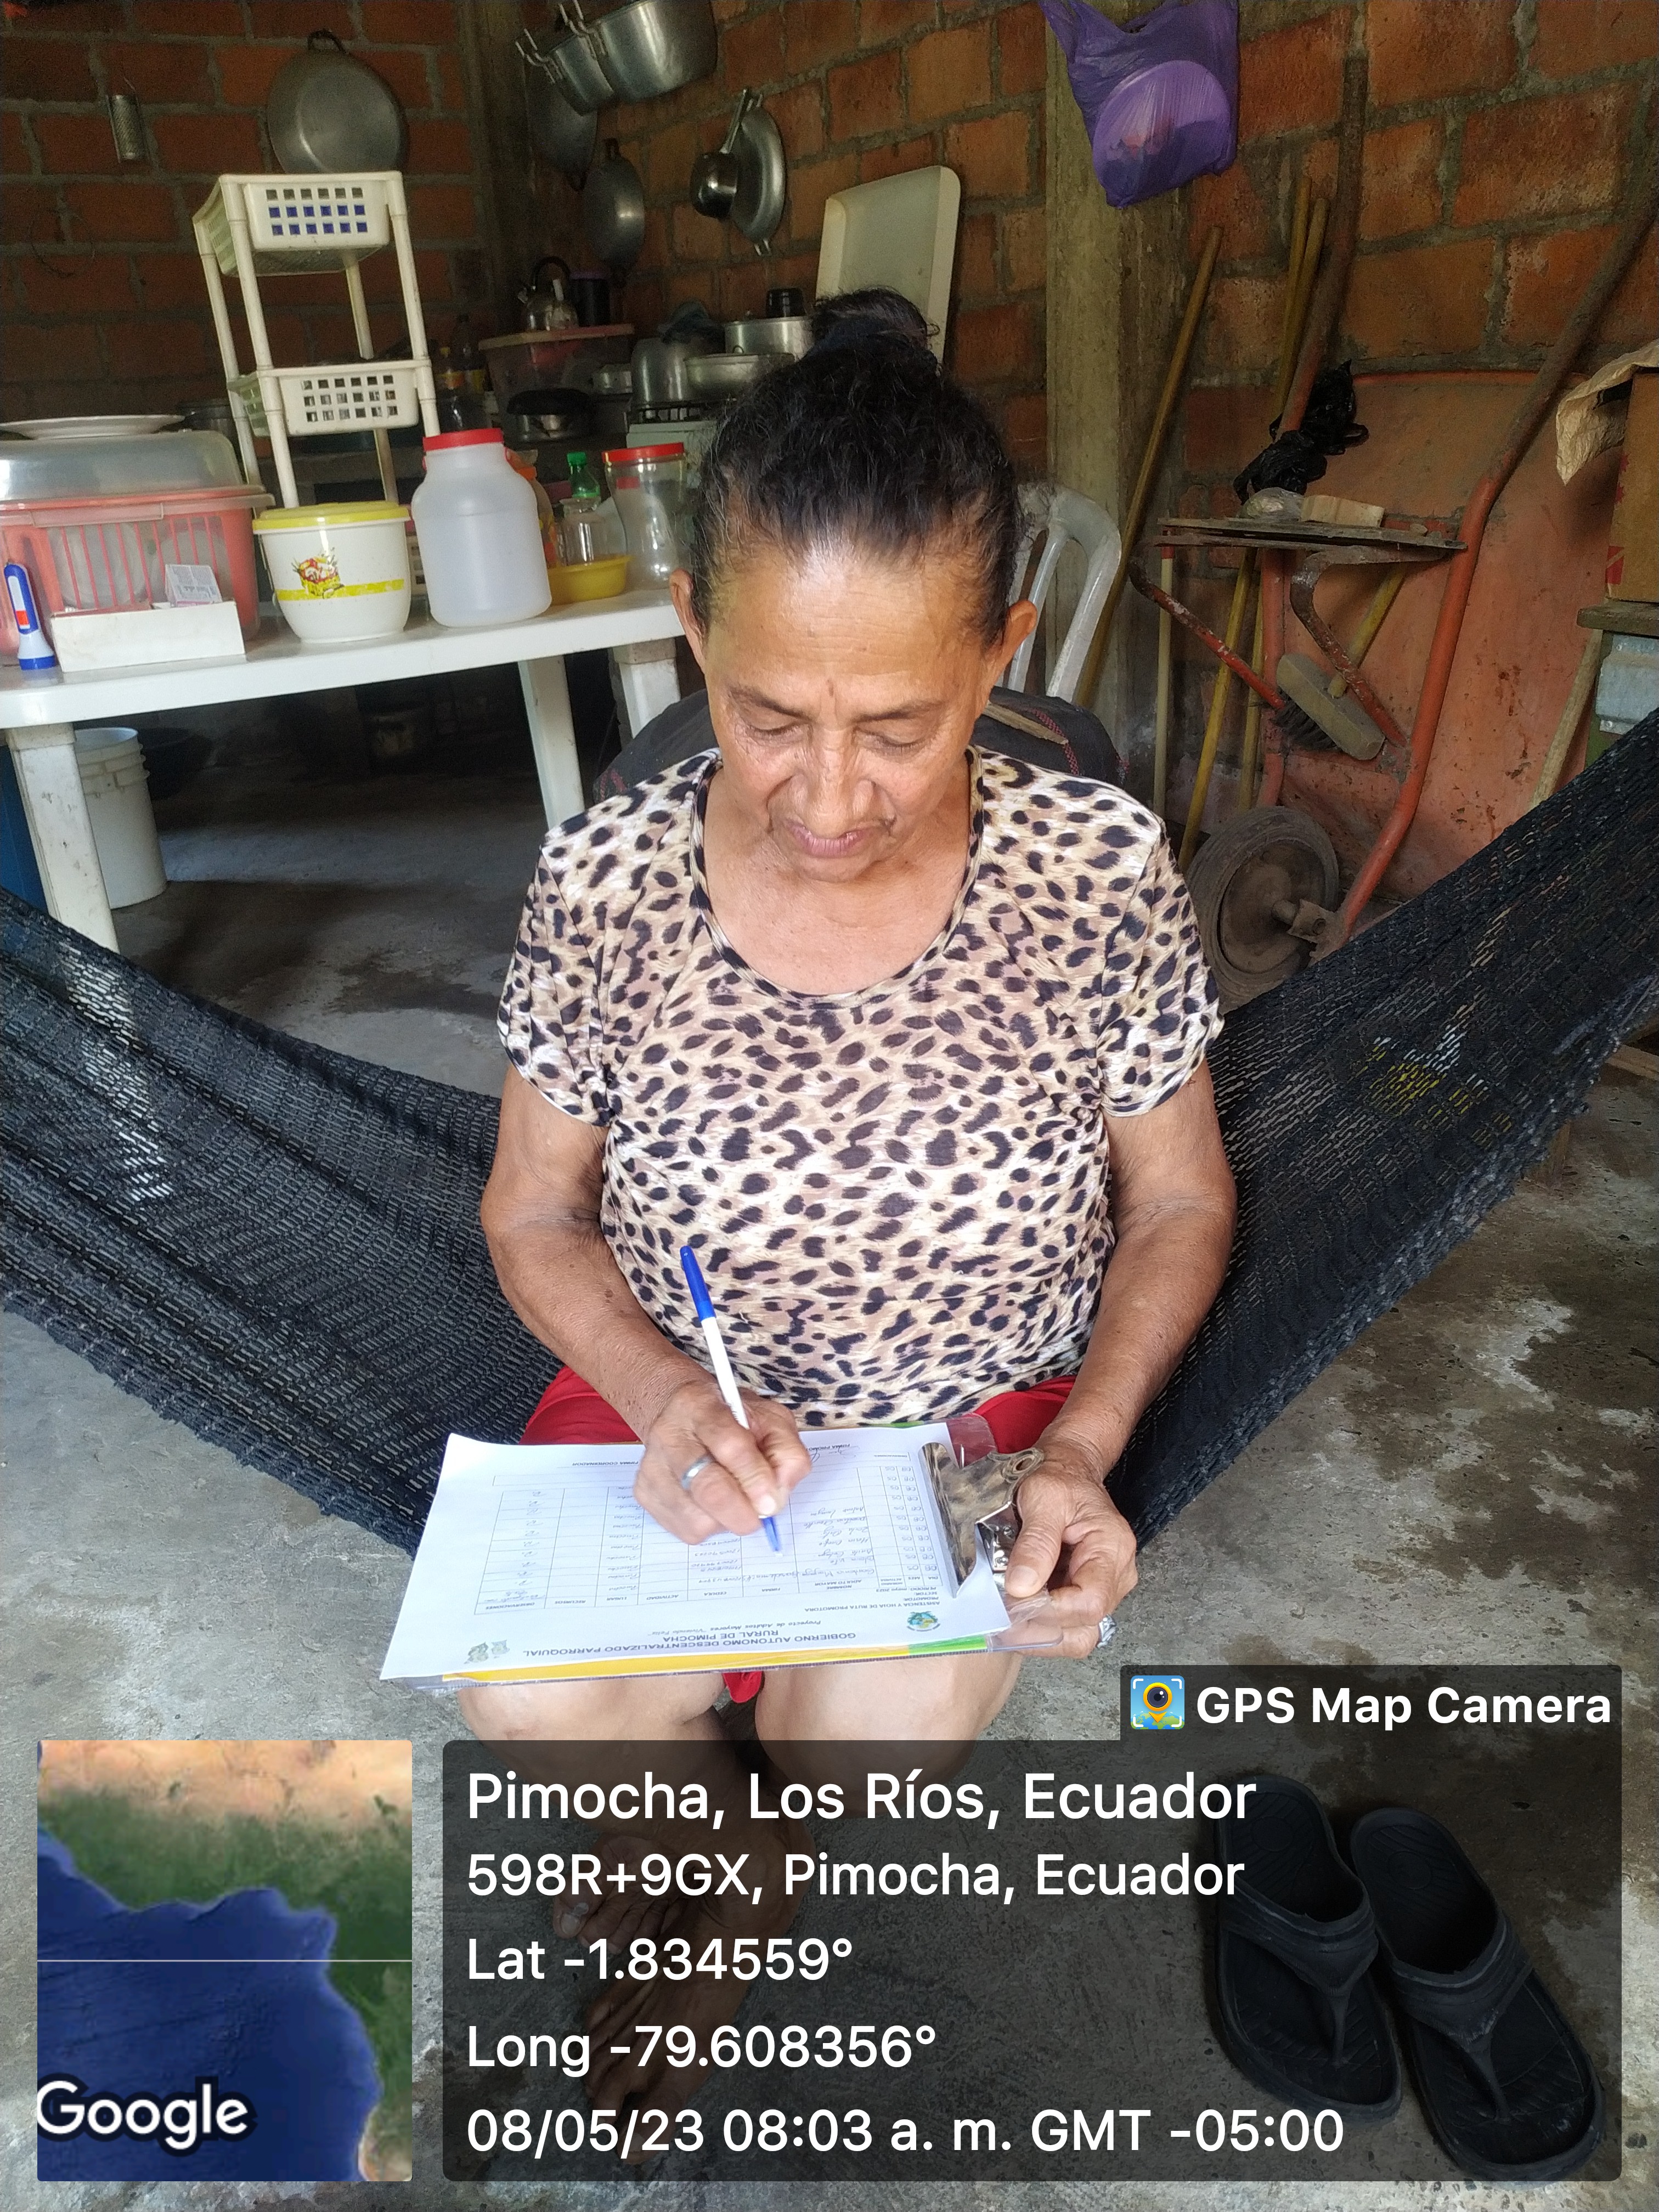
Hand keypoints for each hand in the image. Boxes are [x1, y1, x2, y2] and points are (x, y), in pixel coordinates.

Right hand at [633, 1373, 811, 1542]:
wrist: (679, 1413)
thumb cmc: (731, 1419)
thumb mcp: (769, 1418)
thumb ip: (785, 1451)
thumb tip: (777, 1495)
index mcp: (700, 1405)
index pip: (729, 1444)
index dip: (754, 1477)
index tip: (771, 1501)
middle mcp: (669, 1434)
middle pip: (706, 1487)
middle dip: (740, 1512)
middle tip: (758, 1515)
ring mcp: (652, 1466)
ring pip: (695, 1517)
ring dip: (725, 1520)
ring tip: (733, 1500)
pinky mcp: (644, 1492)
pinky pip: (684, 1529)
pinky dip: (708, 1525)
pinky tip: (711, 1504)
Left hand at [1002, 1431, 1136, 1658]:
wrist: (1068, 1471)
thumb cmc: (1060, 1479)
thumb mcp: (1043, 1498)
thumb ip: (1035, 1543)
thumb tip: (1022, 1587)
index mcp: (1112, 1549)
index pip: (1090, 1602)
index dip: (1050, 1611)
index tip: (1014, 1603)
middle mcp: (1116, 1575)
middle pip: (1084, 1625)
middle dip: (1040, 1629)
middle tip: (1001, 1617)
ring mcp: (1103, 1588)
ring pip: (1075, 1633)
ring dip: (1037, 1631)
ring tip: (1004, 1616)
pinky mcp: (1084, 1593)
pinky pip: (1066, 1624)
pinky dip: (1038, 1623)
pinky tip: (1014, 1611)